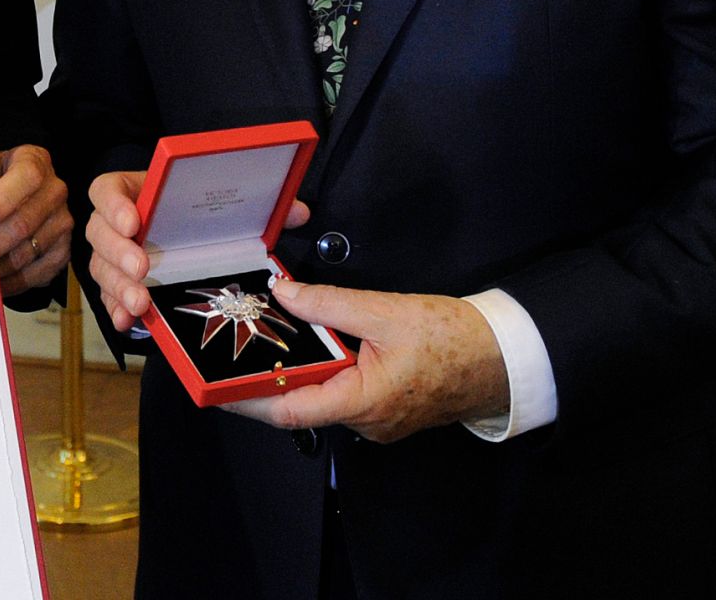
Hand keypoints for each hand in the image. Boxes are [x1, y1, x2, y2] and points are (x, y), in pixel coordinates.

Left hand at [0, 143, 71, 299]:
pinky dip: (15, 281)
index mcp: (33, 161)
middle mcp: (54, 189)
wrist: (13, 193)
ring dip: (1, 265)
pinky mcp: (64, 247)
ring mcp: (62, 219)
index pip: (27, 177)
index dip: (3, 199)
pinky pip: (40, 271)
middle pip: (25, 222)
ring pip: (29, 251)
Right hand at [86, 171, 308, 332]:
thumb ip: (259, 205)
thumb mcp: (227, 206)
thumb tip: (298, 210)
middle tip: (143, 269)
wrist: (189, 239)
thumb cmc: (203, 217)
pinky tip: (129, 323)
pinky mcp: (120, 286)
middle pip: (99, 232)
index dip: (114, 204)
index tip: (135, 222)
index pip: (108, 189)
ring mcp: (117, 257)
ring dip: (118, 287)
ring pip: (101, 268)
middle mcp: (121, 224)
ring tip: (140, 304)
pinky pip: (108, 299)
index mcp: (140, 193)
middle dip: (118, 253)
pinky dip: (116, 311)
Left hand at [222, 283, 507, 443]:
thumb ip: (329, 303)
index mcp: (364, 403)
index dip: (247, 399)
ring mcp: (377, 419)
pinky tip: (310, 343)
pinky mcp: (385, 408)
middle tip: (234, 348)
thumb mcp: (385, 311)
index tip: (214, 386)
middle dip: (265, 377)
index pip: (290, 411)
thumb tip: (284, 293)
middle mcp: (366, 421)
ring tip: (264, 339)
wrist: (502, 357)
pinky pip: (343, 392)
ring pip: (322, 396)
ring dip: (296, 371)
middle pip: (301, 404)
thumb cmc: (453, 338)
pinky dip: (322, 370)